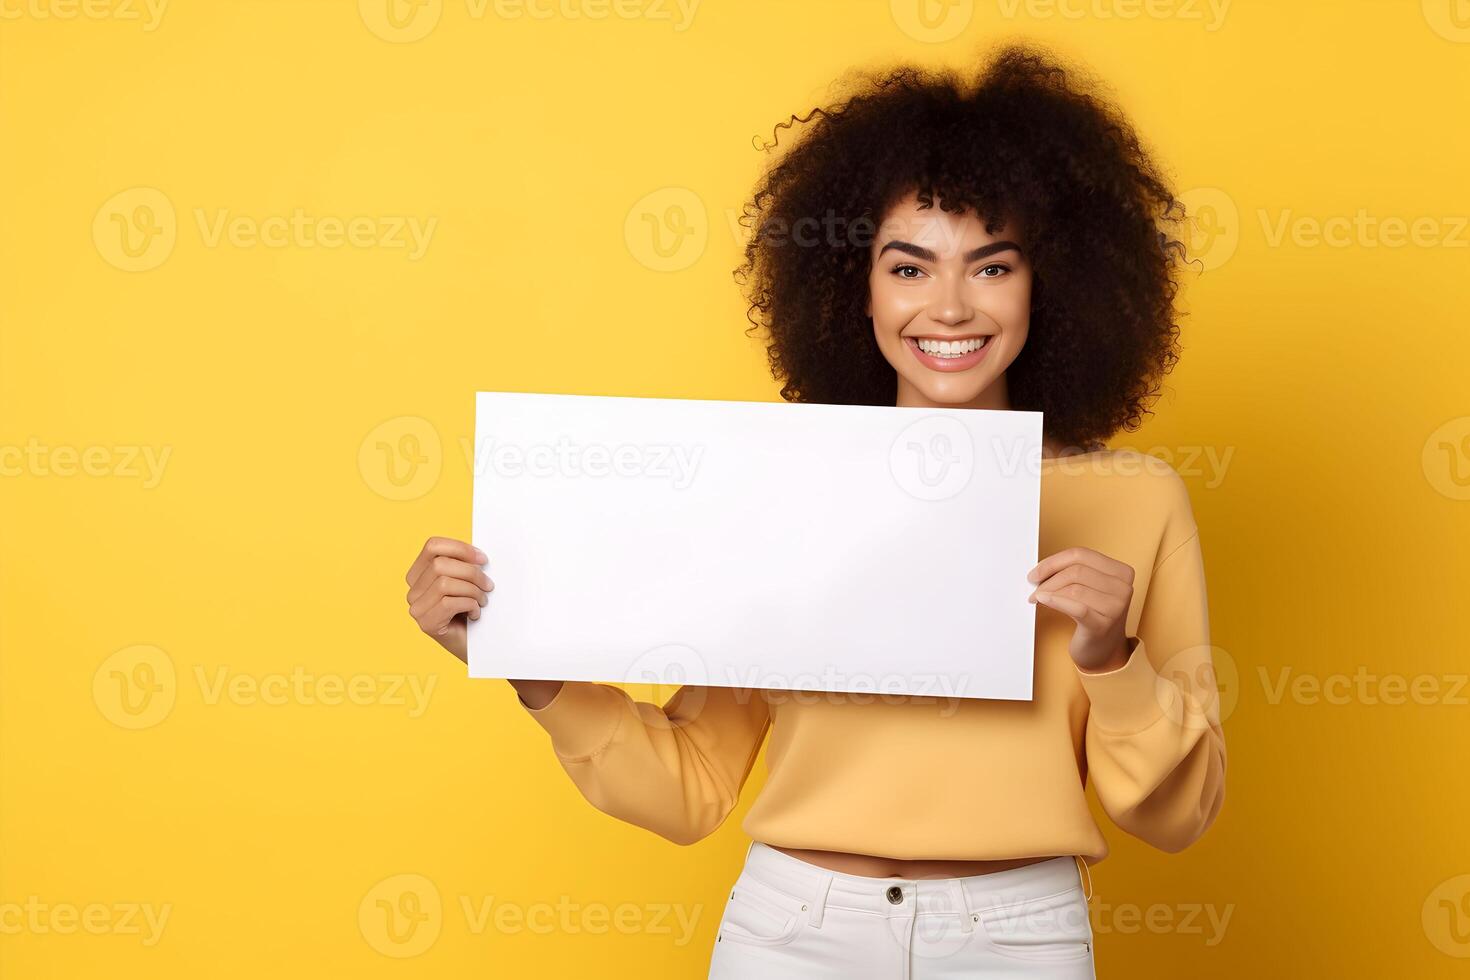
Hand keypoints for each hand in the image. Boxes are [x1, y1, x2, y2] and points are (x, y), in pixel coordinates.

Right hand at [405, 536, 491, 663]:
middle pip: (440, 565)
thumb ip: (463, 565)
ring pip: (444, 583)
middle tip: (488, 586)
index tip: (483, 559)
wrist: (480, 647)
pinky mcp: (426, 624)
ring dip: (472, 591)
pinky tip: (475, 614)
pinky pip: (448, 603)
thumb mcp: (466, 582)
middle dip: (471, 572)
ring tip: (482, 601)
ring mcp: (416, 609)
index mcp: (419, 575)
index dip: (460, 548)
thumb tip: (477, 554)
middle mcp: (413, 592)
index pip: (432, 546)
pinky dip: (470, 605)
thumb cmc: (473, 611)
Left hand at [1027, 546, 1134, 671]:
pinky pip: (1075, 607)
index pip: (1081, 554)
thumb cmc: (1093, 615)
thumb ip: (1072, 572)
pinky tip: (1042, 600)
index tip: (1036, 572)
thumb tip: (1041, 569)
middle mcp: (1124, 588)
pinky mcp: (1103, 625)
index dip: (1053, 561)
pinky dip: (1055, 601)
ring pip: (1074, 588)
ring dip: (1048, 591)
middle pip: (1076, 571)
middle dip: (1048, 578)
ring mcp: (1116, 607)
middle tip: (1034, 588)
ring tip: (1037, 597)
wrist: (1102, 650)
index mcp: (1121, 572)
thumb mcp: (1089, 588)